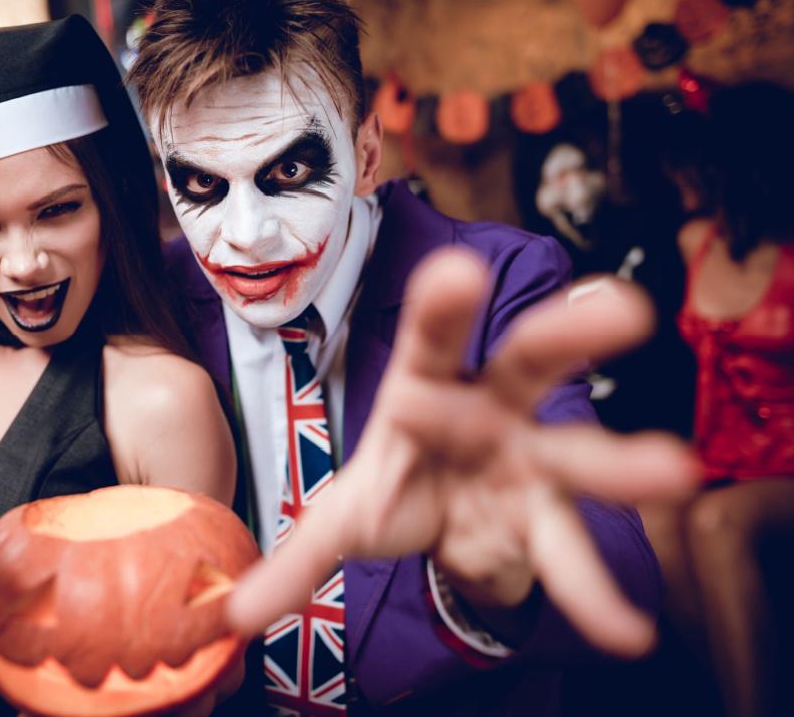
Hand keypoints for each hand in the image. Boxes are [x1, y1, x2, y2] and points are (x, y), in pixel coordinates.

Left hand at [227, 249, 698, 656]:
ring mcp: (528, 460)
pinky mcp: (547, 516)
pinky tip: (625, 631)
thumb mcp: (342, 518)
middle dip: (563, 337)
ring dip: (620, 461)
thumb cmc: (399, 488)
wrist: (447, 522)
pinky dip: (592, 589)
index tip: (458, 269)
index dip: (444, 307)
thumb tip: (226, 612)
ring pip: (575, 450)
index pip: (433, 341)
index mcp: (425, 389)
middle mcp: (489, 411)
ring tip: (673, 471)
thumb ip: (295, 559)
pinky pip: (570, 550)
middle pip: (525, 364)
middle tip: (618, 309)